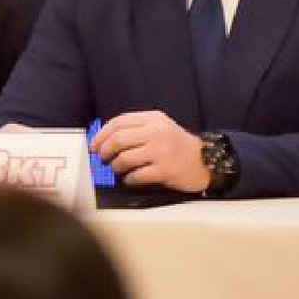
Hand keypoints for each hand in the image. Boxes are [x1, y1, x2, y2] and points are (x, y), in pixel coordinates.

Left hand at [92, 111, 209, 192]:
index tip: (94, 145)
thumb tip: (105, 140)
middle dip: (104, 151)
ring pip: (124, 159)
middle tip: (102, 159)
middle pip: (118, 139)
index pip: (119, 121)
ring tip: (118, 170)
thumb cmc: (177, 145)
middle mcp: (156, 132)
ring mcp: (160, 151)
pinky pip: (135, 176)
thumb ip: (136, 129)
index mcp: (153, 118)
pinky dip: (128, 180)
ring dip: (115, 167)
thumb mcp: (160, 127)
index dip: (101, 134)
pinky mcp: (164, 170)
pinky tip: (131, 179)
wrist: (204, 161)